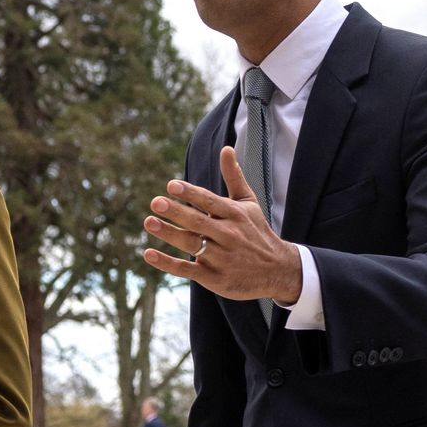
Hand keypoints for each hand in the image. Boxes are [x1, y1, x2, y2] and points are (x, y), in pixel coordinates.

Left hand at [142, 146, 302, 304]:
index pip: (210, 202)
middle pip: (198, 222)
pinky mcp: (213, 277)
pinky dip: (167, 264)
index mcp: (235, 215)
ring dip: (169, 234)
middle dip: (177, 212)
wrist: (277, 271)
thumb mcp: (249, 203)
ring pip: (191, 244)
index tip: (171, 185)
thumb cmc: (256, 231)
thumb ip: (234, 177)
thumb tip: (226, 148)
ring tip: (149, 222)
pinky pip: (186, 269)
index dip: (191, 194)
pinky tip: (149, 254)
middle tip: (156, 202)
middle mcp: (228, 235)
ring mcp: (220, 258)